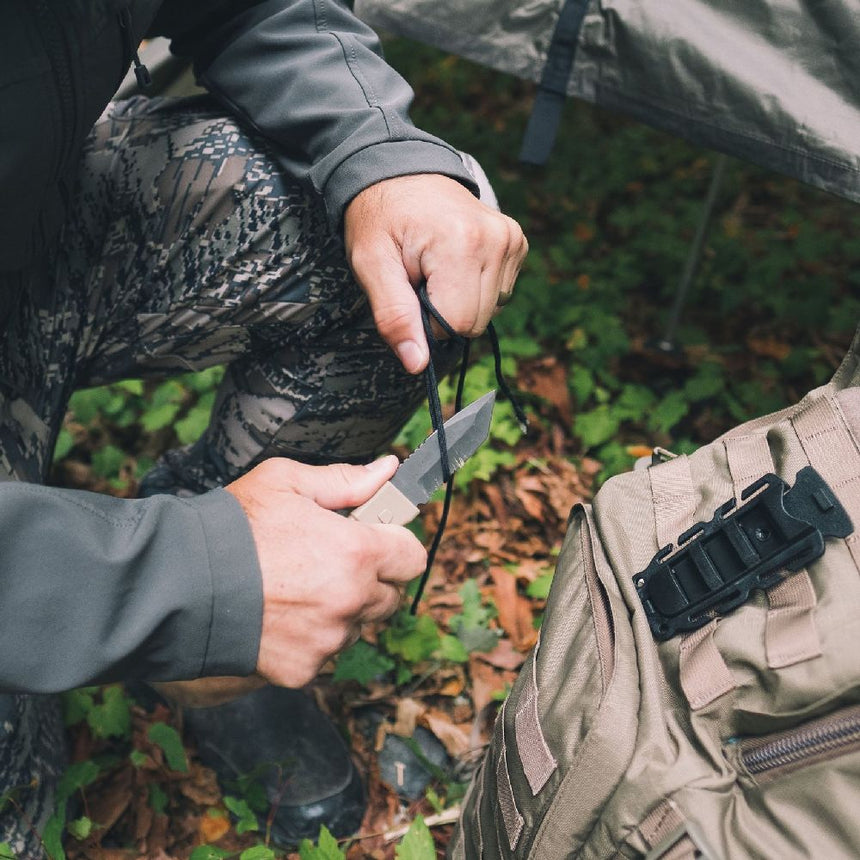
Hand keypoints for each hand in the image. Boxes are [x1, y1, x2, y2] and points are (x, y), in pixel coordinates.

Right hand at [225, 456, 425, 687]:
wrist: (180, 585)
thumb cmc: (233, 527)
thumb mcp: (287, 482)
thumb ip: (345, 480)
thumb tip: (388, 469)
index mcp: (357, 552)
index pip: (412, 557)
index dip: (395, 545)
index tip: (374, 539)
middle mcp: (351, 600)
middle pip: (389, 597)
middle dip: (369, 580)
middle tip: (328, 563)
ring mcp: (328, 640)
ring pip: (356, 627)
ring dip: (340, 612)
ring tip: (297, 590)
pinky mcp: (303, 670)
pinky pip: (324, 654)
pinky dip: (310, 640)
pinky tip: (279, 617)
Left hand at [344, 173, 527, 373]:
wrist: (399, 172)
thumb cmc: (379, 219)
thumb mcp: (370, 265)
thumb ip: (394, 316)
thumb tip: (417, 364)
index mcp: (461, 244)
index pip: (457, 324)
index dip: (427, 325)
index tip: (409, 295)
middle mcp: (497, 239)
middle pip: (476, 321)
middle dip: (443, 313)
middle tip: (419, 278)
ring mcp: (511, 239)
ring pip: (490, 311)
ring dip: (459, 301)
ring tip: (435, 268)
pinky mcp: (517, 242)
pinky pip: (499, 293)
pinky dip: (474, 288)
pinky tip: (454, 263)